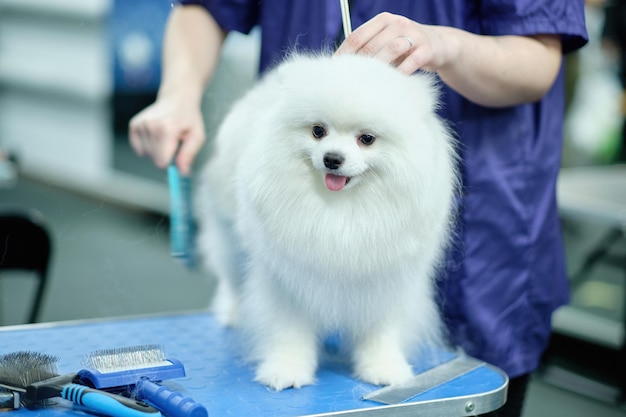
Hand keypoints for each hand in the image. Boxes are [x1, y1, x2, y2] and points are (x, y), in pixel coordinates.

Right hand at [129, 97, 204, 175]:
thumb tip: (182, 172)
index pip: (162, 162)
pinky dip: (146, 146)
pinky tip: (156, 136)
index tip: (176, 157)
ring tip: (165, 137)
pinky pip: (138, 148)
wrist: (177, 99)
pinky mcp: (134, 125)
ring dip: (156, 151)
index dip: (170, 163)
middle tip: (173, 143)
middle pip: (154, 160)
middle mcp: (151, 126)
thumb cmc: (188, 118)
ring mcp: (141, 124)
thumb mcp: (197, 136)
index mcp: (168, 129)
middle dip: (164, 157)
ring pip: (146, 155)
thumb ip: (189, 155)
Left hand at [336, 12, 457, 74]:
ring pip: (391, 50)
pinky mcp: (427, 48)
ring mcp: (414, 34)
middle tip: (349, 83)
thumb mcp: (386, 42)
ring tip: (368, 84)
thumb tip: (341, 67)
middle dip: (359, 66)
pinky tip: (392, 83)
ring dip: (378, 68)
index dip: (344, 55)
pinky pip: (412, 62)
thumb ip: (368, 49)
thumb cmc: (406, 48)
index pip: (357, 36)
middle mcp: (397, 23)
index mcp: (383, 20)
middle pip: (372, 45)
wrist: (440, 45)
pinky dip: (401, 73)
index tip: (335, 72)